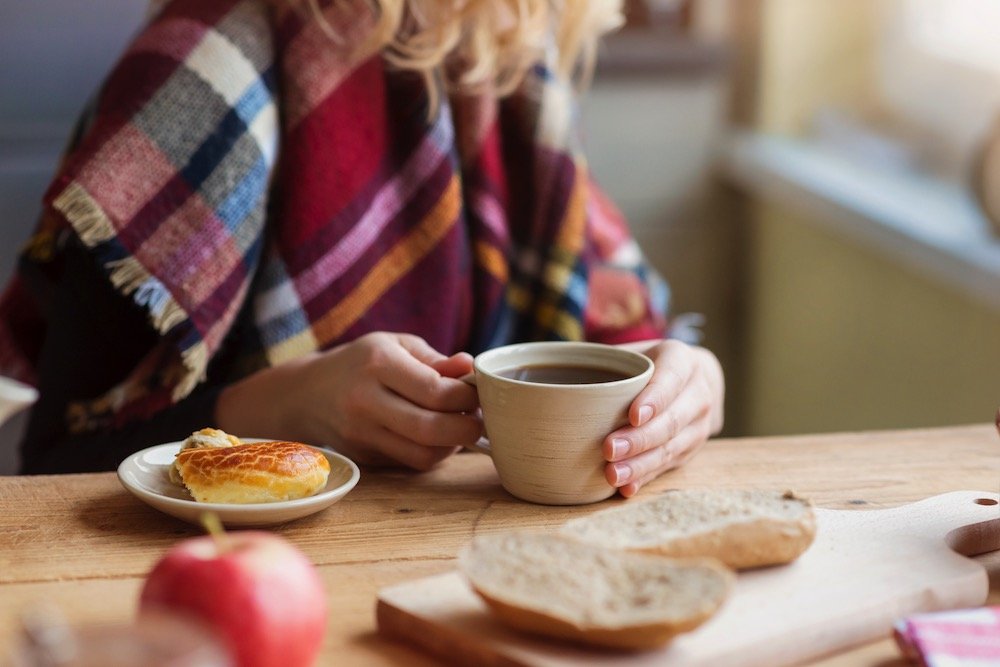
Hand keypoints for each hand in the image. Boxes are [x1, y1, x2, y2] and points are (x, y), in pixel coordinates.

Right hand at [216, 332, 480, 469]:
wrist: (306, 394)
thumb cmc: (361, 362)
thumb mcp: (395, 345)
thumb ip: (435, 360)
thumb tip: (470, 368)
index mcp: (377, 363)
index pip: (436, 391)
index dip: (467, 397)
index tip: (478, 393)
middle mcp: (365, 400)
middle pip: (431, 429)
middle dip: (467, 428)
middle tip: (479, 420)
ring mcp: (361, 433)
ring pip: (423, 454)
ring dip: (452, 446)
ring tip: (459, 428)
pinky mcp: (363, 456)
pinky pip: (410, 462)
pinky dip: (432, 454)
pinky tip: (437, 438)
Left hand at [602, 339, 723, 496]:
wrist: (692, 382)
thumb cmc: (650, 364)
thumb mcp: (636, 353)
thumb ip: (608, 361)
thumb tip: (559, 374)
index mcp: (683, 361)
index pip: (671, 379)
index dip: (654, 399)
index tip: (633, 416)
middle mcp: (698, 392)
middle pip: (670, 420)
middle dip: (639, 439)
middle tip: (609, 449)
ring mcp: (699, 425)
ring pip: (671, 448)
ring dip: (641, 464)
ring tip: (612, 474)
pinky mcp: (691, 450)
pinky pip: (669, 466)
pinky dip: (645, 478)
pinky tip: (626, 488)